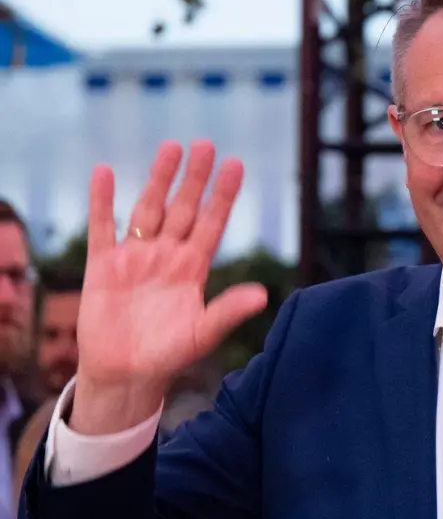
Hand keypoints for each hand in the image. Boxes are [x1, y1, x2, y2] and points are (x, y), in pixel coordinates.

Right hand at [71, 141, 268, 433]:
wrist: (126, 375)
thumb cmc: (168, 357)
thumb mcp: (203, 334)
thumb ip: (229, 311)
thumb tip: (264, 294)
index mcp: (193, 269)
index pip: (212, 223)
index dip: (224, 195)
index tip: (236, 165)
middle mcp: (167, 256)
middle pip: (183, 208)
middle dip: (194, 178)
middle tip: (206, 144)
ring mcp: (136, 257)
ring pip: (148, 208)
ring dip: (158, 179)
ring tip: (170, 147)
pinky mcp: (104, 266)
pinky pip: (102, 226)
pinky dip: (102, 200)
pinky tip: (104, 172)